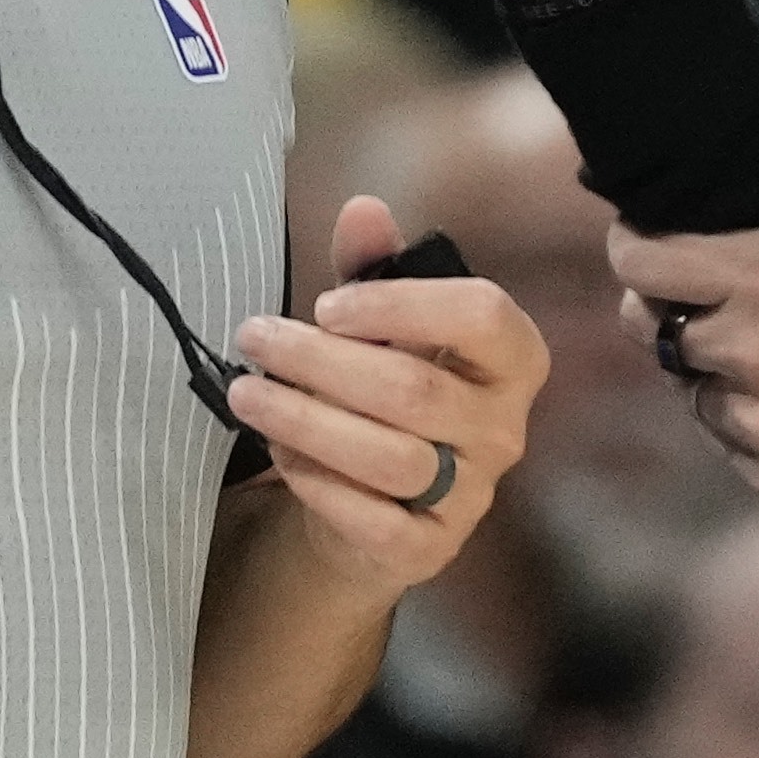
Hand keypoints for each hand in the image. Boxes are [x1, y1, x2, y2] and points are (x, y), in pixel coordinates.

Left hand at [226, 195, 550, 590]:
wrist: (379, 505)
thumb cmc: (387, 390)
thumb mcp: (381, 323)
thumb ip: (375, 268)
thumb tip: (363, 208)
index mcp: (514, 357)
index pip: (481, 315)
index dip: (400, 303)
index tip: (326, 305)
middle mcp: (506, 427)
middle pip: (415, 388)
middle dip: (321, 360)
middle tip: (253, 337)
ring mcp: (474, 494)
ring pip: (389, 455)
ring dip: (305, 420)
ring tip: (245, 392)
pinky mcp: (431, 549)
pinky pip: (373, 518)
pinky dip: (318, 484)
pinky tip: (279, 455)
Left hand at [607, 116, 758, 523]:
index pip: (636, 261)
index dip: (634, 243)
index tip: (650, 237)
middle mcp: (751, 353)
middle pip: (655, 327)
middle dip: (676, 306)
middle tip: (721, 293)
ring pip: (695, 391)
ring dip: (719, 370)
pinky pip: (737, 444)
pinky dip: (757, 422)